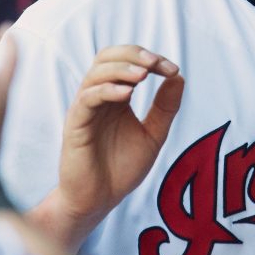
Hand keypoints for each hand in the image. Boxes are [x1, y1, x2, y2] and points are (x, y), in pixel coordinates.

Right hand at [54, 45, 182, 233]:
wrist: (100, 200)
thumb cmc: (122, 168)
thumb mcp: (154, 134)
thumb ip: (165, 107)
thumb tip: (179, 76)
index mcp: (117, 96)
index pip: (129, 62)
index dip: (152, 60)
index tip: (172, 70)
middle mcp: (99, 97)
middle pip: (108, 57)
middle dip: (133, 54)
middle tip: (155, 63)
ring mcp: (85, 109)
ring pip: (96, 73)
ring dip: (121, 68)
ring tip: (143, 74)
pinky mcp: (75, 124)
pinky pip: (87, 99)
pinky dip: (107, 90)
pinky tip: (128, 94)